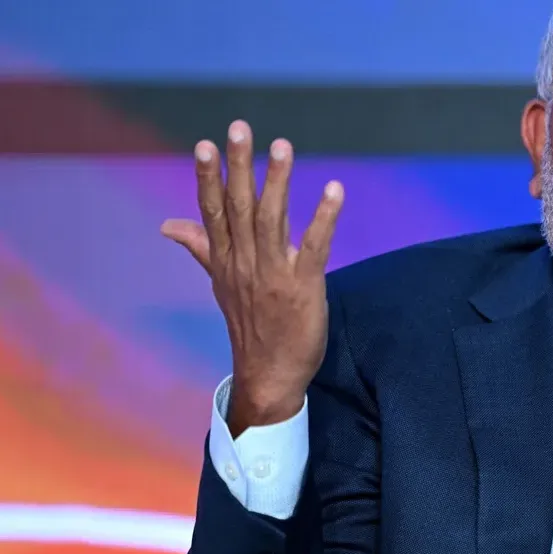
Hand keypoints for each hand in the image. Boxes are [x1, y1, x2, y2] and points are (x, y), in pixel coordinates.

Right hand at [160, 120, 343, 434]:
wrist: (269, 375)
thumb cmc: (251, 326)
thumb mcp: (221, 284)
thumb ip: (201, 247)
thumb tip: (167, 224)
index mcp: (225, 260)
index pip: (213, 211)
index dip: (208, 177)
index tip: (205, 144)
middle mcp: (244, 263)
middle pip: (239, 207)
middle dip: (238, 166)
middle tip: (240, 128)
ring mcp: (272, 274)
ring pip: (271, 219)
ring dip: (276, 181)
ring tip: (281, 146)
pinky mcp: (303, 287)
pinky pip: (314, 247)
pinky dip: (323, 217)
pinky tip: (333, 190)